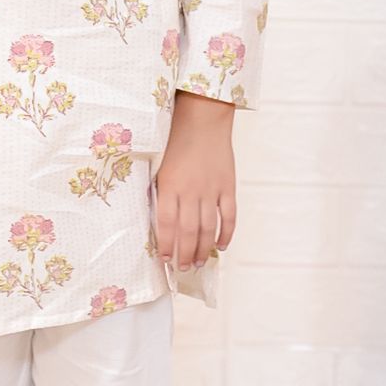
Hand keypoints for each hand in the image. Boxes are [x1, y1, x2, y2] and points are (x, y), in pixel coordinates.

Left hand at [153, 91, 235, 270]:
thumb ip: (159, 191)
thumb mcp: (159, 164)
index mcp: (170, 185)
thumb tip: (157, 219)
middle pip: (188, 232)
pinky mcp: (228, 186)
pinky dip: (227, 233)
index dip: (166, 245)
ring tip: (198, 262)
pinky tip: (222, 245)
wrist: (203, 118)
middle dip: (185, 254)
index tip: (165, 259)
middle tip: (183, 268)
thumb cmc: (176, 139)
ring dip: (203, 249)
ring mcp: (212, 189)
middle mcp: (191, 191)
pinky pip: (229, 216)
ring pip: (208, 228)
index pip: (167, 224)